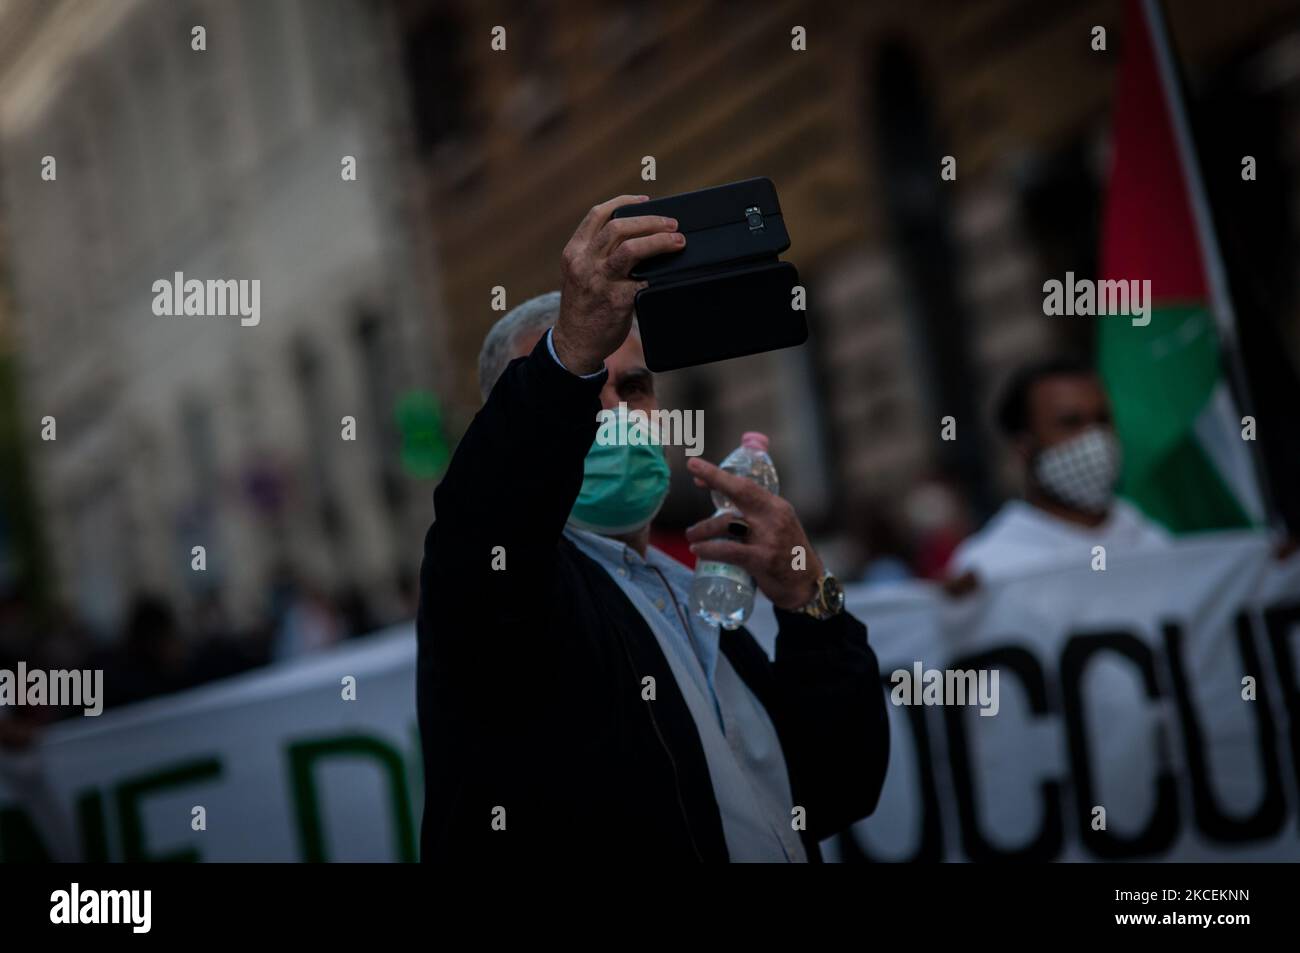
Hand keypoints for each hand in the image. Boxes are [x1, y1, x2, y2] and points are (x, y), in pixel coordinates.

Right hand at [552, 195, 683, 373]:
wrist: (574, 344)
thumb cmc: (583, 306)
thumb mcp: (579, 272)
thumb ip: (597, 253)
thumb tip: (637, 234)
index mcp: (574, 251)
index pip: (598, 214)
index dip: (624, 202)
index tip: (645, 201)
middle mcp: (584, 263)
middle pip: (619, 227)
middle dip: (650, 221)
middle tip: (672, 224)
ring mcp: (600, 282)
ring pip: (632, 249)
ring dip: (659, 241)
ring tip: (677, 241)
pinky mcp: (617, 301)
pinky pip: (643, 280)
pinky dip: (659, 274)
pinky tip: (670, 273)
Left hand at [684, 457, 823, 610]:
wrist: (806, 585)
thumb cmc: (785, 553)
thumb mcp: (777, 526)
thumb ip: (754, 514)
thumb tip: (719, 501)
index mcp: (777, 507)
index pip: (747, 484)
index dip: (720, 475)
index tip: (697, 467)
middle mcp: (774, 517)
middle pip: (741, 491)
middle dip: (715, 477)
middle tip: (691, 467)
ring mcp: (769, 538)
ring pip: (727, 523)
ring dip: (703, 528)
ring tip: (691, 535)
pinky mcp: (762, 560)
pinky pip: (729, 551)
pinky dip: (709, 549)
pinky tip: (697, 550)